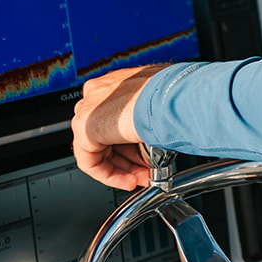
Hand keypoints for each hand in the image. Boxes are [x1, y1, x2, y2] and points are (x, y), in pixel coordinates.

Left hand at [71, 64, 174, 189]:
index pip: (117, 118)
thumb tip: (161, 125)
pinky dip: (109, 175)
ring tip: (141, 178)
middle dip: (129, 158)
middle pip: (108, 135)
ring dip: (122, 168)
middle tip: (146, 171)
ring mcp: (89, 107)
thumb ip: (154, 112)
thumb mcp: (165, 100)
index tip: (148, 155)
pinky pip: (90, 160)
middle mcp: (99, 91)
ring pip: (99, 149)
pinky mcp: (84, 126)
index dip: (134, 143)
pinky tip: (128, 180)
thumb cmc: (177, 92)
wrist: (172, 96)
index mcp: (118, 81)